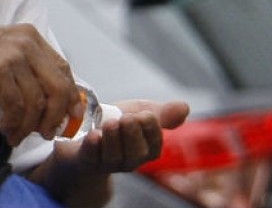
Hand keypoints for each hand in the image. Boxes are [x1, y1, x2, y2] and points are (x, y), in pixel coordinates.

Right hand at [0, 24, 82, 145]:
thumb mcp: (3, 53)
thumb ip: (25, 67)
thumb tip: (47, 99)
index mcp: (30, 37)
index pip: (63, 69)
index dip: (70, 96)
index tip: (69, 117)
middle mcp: (26, 43)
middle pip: (59, 86)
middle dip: (57, 115)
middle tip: (48, 133)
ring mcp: (13, 55)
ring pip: (38, 101)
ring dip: (31, 126)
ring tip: (19, 136)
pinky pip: (17, 107)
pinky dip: (15, 124)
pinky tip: (8, 132)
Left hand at [59, 99, 189, 173]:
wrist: (86, 134)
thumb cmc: (118, 124)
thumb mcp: (140, 112)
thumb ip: (162, 112)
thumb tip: (185, 107)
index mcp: (147, 148)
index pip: (155, 142)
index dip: (151, 128)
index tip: (146, 114)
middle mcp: (130, 159)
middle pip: (137, 152)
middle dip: (133, 134)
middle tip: (128, 118)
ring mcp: (108, 163)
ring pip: (114, 156)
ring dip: (113, 139)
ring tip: (111, 123)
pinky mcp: (87, 160)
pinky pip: (91, 158)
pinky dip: (93, 147)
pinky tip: (94, 136)